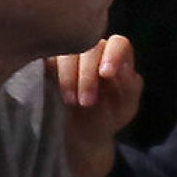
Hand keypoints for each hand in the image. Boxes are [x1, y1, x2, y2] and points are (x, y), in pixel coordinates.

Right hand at [48, 34, 141, 176]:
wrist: (82, 133)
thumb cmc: (108, 116)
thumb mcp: (125, 106)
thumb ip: (130, 86)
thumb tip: (123, 67)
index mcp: (116, 56)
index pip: (118, 44)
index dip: (113, 55)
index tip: (105, 74)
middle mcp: (94, 50)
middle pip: (90, 47)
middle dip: (87, 75)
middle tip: (86, 102)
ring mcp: (69, 55)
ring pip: (66, 51)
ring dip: (67, 76)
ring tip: (70, 101)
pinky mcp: (49, 64)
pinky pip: (45, 58)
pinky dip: (48, 71)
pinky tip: (51, 87)